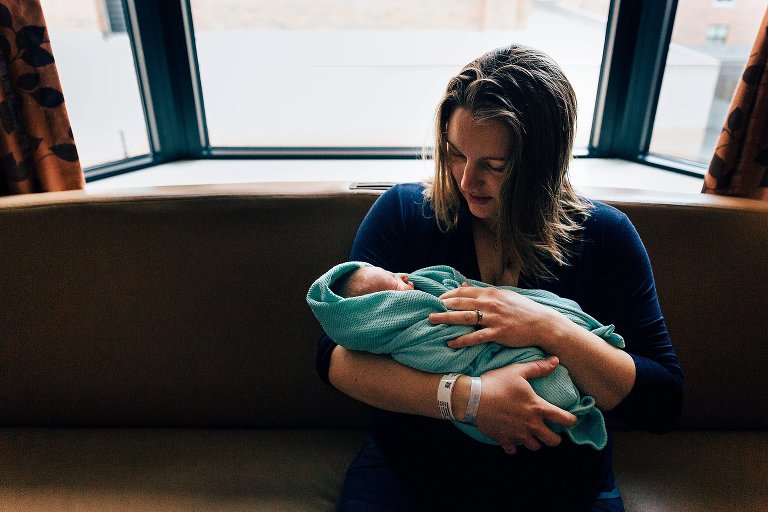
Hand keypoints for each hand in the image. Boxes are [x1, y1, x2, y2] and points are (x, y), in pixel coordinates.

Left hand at [429, 283, 560, 349]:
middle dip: (442, 306)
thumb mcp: (503, 295)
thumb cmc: (522, 309)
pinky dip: (462, 340)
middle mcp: (490, 304)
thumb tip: (464, 285)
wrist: (542, 324)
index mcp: (490, 293)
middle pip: (460, 303)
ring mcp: (493, 318)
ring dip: (446, 320)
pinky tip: (451, 342)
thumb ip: (482, 291)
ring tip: (432, 322)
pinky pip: (476, 337)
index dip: (447, 295)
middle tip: (428, 311)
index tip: (436, 300)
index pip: (463, 292)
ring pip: (465, 318)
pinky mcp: (498, 333)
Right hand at [476, 357, 577, 453]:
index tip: (571, 419)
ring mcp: (518, 435)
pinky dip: (514, 445)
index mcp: (537, 408)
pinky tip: (512, 437)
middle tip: (551, 430)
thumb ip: (538, 368)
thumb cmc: (496, 383)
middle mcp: (531, 425)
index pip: (564, 420)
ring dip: (535, 441)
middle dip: (555, 437)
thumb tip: (555, 360)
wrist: (472, 399)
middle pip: (553, 441)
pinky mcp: (504, 440)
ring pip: (535, 447)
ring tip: (532, 433)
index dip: (572, 420)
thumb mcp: (518, 371)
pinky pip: (513, 449)